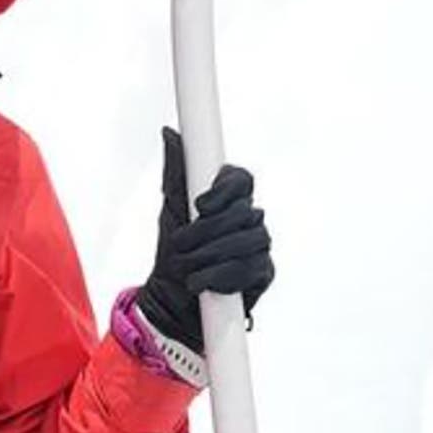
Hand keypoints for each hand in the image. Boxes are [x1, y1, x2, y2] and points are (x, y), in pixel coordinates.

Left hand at [135, 126, 274, 351]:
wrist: (172, 298)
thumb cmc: (174, 250)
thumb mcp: (171, 210)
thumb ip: (176, 172)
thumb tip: (170, 134)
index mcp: (229, 199)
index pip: (241, 179)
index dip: (224, 189)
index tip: (200, 205)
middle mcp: (249, 218)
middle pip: (244, 212)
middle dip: (207, 231)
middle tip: (180, 246)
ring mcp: (259, 246)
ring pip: (249, 240)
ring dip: (211, 255)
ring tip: (186, 267)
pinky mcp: (263, 273)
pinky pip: (251, 270)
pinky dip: (221, 277)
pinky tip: (201, 283)